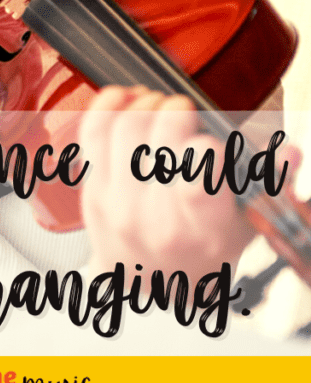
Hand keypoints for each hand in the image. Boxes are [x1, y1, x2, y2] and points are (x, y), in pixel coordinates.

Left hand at [79, 86, 253, 282]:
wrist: (151, 283)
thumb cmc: (202, 248)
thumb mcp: (246, 224)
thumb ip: (268, 183)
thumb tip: (289, 153)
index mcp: (202, 226)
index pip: (196, 176)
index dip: (204, 147)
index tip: (209, 142)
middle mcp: (155, 217)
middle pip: (158, 138)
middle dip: (176, 111)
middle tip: (185, 112)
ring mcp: (118, 203)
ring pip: (125, 128)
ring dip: (145, 105)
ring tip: (160, 107)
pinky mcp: (92, 190)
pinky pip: (91, 132)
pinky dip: (108, 105)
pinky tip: (127, 99)